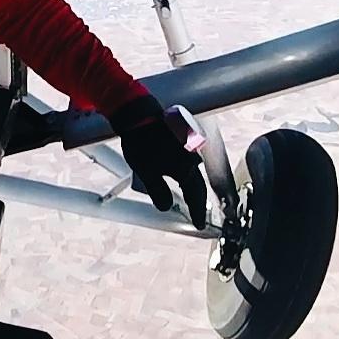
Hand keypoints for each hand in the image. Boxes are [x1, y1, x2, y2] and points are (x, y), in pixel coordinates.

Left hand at [110, 95, 207, 228]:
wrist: (139, 114)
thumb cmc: (141, 143)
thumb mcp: (146, 172)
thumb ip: (158, 192)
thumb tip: (165, 207)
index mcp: (185, 168)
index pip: (196, 195)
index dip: (197, 211)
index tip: (198, 224)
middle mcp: (192, 158)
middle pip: (199, 185)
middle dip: (197, 201)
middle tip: (196, 214)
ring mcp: (190, 148)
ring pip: (195, 173)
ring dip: (193, 187)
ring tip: (190, 199)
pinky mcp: (185, 140)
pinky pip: (191, 161)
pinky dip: (188, 173)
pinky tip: (183, 176)